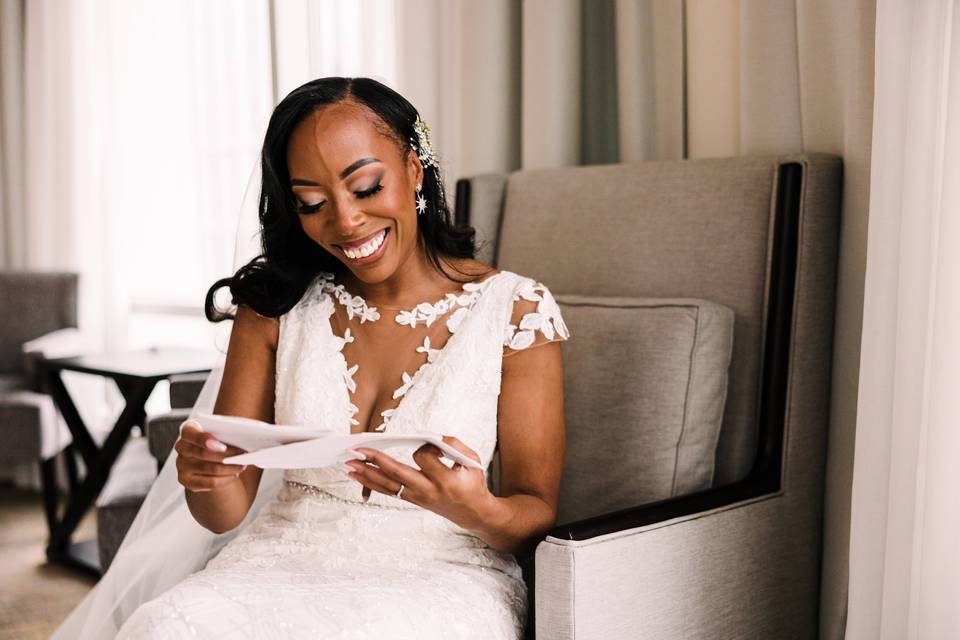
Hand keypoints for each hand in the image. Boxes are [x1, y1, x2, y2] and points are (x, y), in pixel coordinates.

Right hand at [174, 420, 247, 492]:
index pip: (189, 433)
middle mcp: (181, 447)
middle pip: (204, 454)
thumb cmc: (217, 441)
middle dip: (228, 455)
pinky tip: (234, 474)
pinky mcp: (185, 480)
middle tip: (243, 454)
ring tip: (242, 465)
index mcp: (188, 430)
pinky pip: (210, 482)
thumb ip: (225, 433)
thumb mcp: (219, 433)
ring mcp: (181, 465)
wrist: (210, 458)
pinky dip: (226, 479)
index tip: (221, 445)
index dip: (203, 439)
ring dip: (231, 467)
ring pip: (211, 469)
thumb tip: (240, 441)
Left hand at [343, 436, 493, 529]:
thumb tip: (430, 437)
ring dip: (366, 473)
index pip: (424, 458)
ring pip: (387, 484)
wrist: (473, 513)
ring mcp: (417, 497)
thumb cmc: (472, 483)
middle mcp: (428, 490)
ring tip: (348, 463)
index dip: (424, 446)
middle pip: (397, 473)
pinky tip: (357, 475)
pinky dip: (371, 482)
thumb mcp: (472, 460)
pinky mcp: (412, 500)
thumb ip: (454, 444)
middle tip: (357, 449)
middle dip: (375, 460)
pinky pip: (388, 491)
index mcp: (445, 480)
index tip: (429, 442)